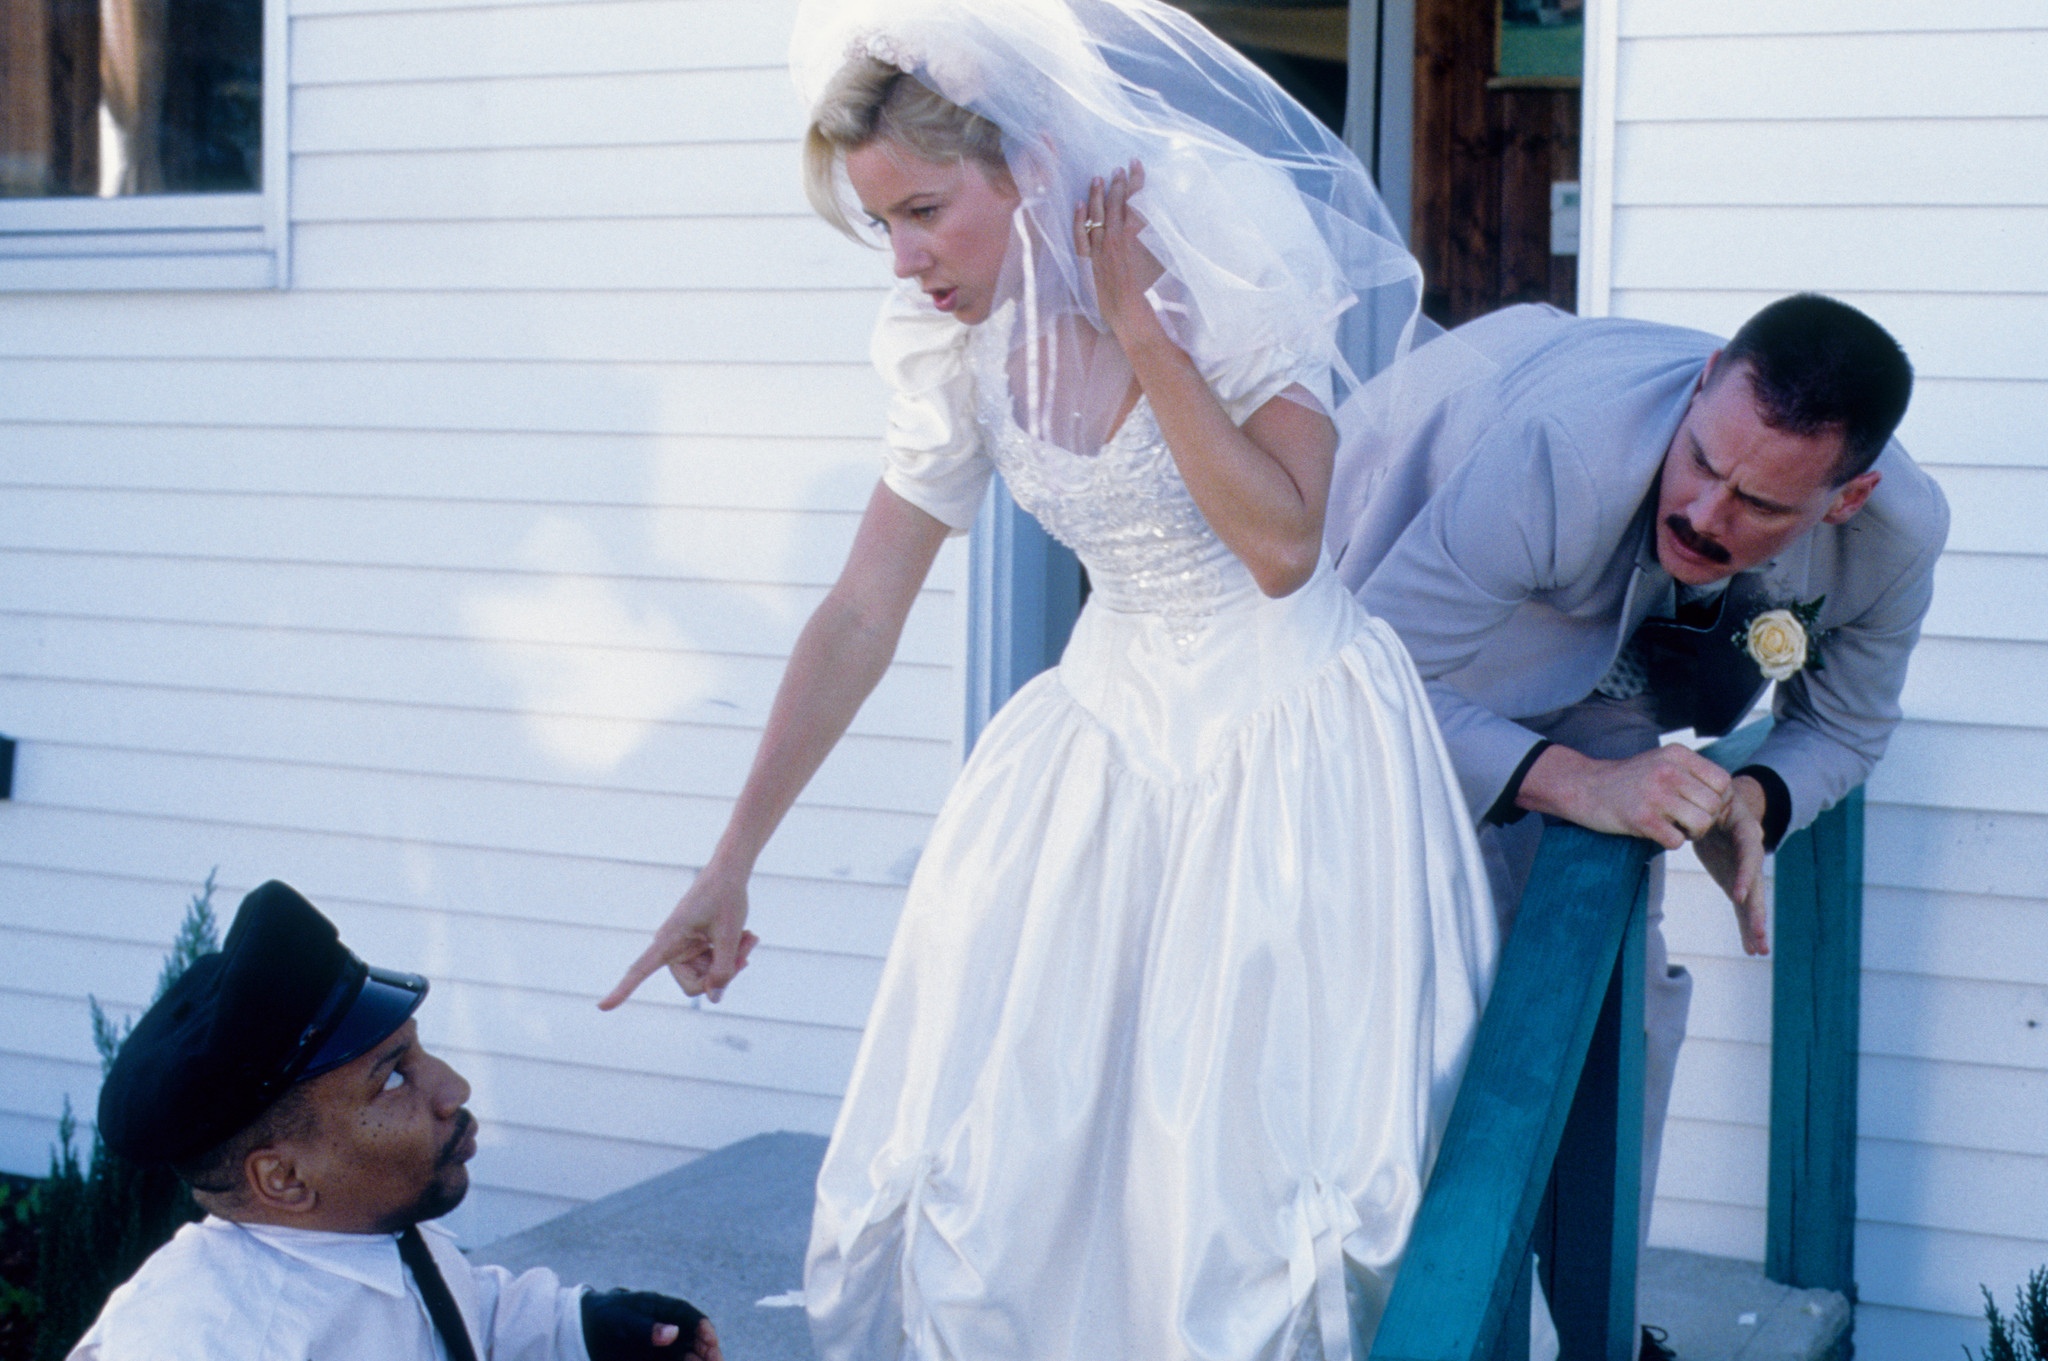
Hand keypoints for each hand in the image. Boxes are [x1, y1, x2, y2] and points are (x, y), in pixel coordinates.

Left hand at [581, 1288, 721, 1360]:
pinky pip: (673, 1360)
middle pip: (694, 1338)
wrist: (584, 1327)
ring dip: (697, 1360)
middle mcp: (667, 1326)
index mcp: (663, 1307)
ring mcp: (662, 1343)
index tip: (712, 1342)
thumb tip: (673, 1333)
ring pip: (686, 1353)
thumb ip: (647, 1327)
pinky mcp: (654, 1357)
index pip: (690, 1317)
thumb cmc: (606, 1316)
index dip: (704, 1329)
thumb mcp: (623, 1320)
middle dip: (707, 1351)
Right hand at [599, 869, 758, 1008]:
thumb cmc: (726, 898)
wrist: (729, 872)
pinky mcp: (696, 947)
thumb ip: (723, 970)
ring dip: (732, 962)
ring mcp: (684, 949)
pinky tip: (746, 938)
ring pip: (709, 976)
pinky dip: (731, 955)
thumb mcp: (729, 936)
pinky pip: (713, 965)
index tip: (602, 1007)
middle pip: (695, 985)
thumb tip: (713, 999)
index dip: (623, 990)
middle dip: (722, 974)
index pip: (640, 970)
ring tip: (748, 938)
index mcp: (668, 940)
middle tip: (745, 957)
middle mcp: (671, 948)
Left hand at [1073, 160, 1164, 345]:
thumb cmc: (1158, 294)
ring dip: (1098, 194)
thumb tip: (1166, 220)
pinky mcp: (1089, 263)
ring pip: (1096, 214)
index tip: (1136, 164)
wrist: (1136, 319)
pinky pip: (1079, 236)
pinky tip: (1079, 205)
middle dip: (1118, 182)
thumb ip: (1165, 236)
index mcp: (1137, 233)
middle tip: (1119, 168)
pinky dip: (1079, 218)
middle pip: (1116, 202)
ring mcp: (1100, 249)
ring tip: (1098, 178)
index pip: (1135, 197)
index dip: (1136, 179)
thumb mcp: (1168, 259)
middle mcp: (1117, 236)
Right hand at [1518, 743, 1731, 849]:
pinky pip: (1677, 841)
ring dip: (1691, 833)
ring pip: (1701, 824)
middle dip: (1705, 819)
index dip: (1717, 799)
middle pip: (1714, 805)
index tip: (1699, 805)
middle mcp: (1668, 771)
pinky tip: (1657, 832)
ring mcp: (1654, 794)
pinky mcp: (1641, 818)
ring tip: (1674, 826)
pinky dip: (1671, 842)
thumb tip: (1725, 797)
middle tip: (1686, 820)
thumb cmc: (1627, 779)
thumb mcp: (1661, 761)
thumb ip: (1691, 773)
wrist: (1584, 787)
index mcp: (1676, 754)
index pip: (1722, 781)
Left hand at [1694, 775, 1770, 955]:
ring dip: (1754, 926)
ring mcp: (1745, 873)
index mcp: (1746, 833)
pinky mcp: (1737, 883)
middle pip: (1756, 887)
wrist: (1722, 806)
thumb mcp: (1715, 796)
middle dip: (1757, 912)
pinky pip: (1743, 908)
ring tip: (1759, 949)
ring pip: (1753, 902)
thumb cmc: (1715, 799)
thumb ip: (1711, 805)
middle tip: (1759, 936)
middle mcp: (1751, 856)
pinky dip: (1746, 927)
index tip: (1738, 894)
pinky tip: (1752, 948)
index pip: (1748, 856)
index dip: (1744, 875)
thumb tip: (1707, 810)